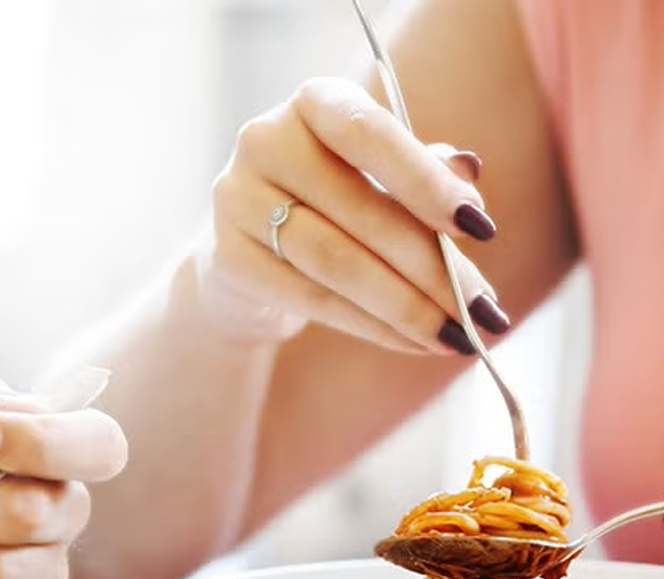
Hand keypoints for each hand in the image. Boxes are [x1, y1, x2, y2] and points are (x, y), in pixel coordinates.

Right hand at [204, 76, 509, 353]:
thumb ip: (425, 170)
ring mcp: (237, 199)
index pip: (368, 133)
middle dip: (432, 267)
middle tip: (484, 309)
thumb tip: (471, 173)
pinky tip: (412, 342)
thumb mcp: (382, 175)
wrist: (253, 249)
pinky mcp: (228, 258)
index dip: (425, 181)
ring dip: (405, 306)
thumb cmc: (335, 202)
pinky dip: (371, 326)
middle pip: (359, 211)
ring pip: (335, 262)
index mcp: (313, 102)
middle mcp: (265, 140)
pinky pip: (311, 298)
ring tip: (456, 335)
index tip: (481, 228)